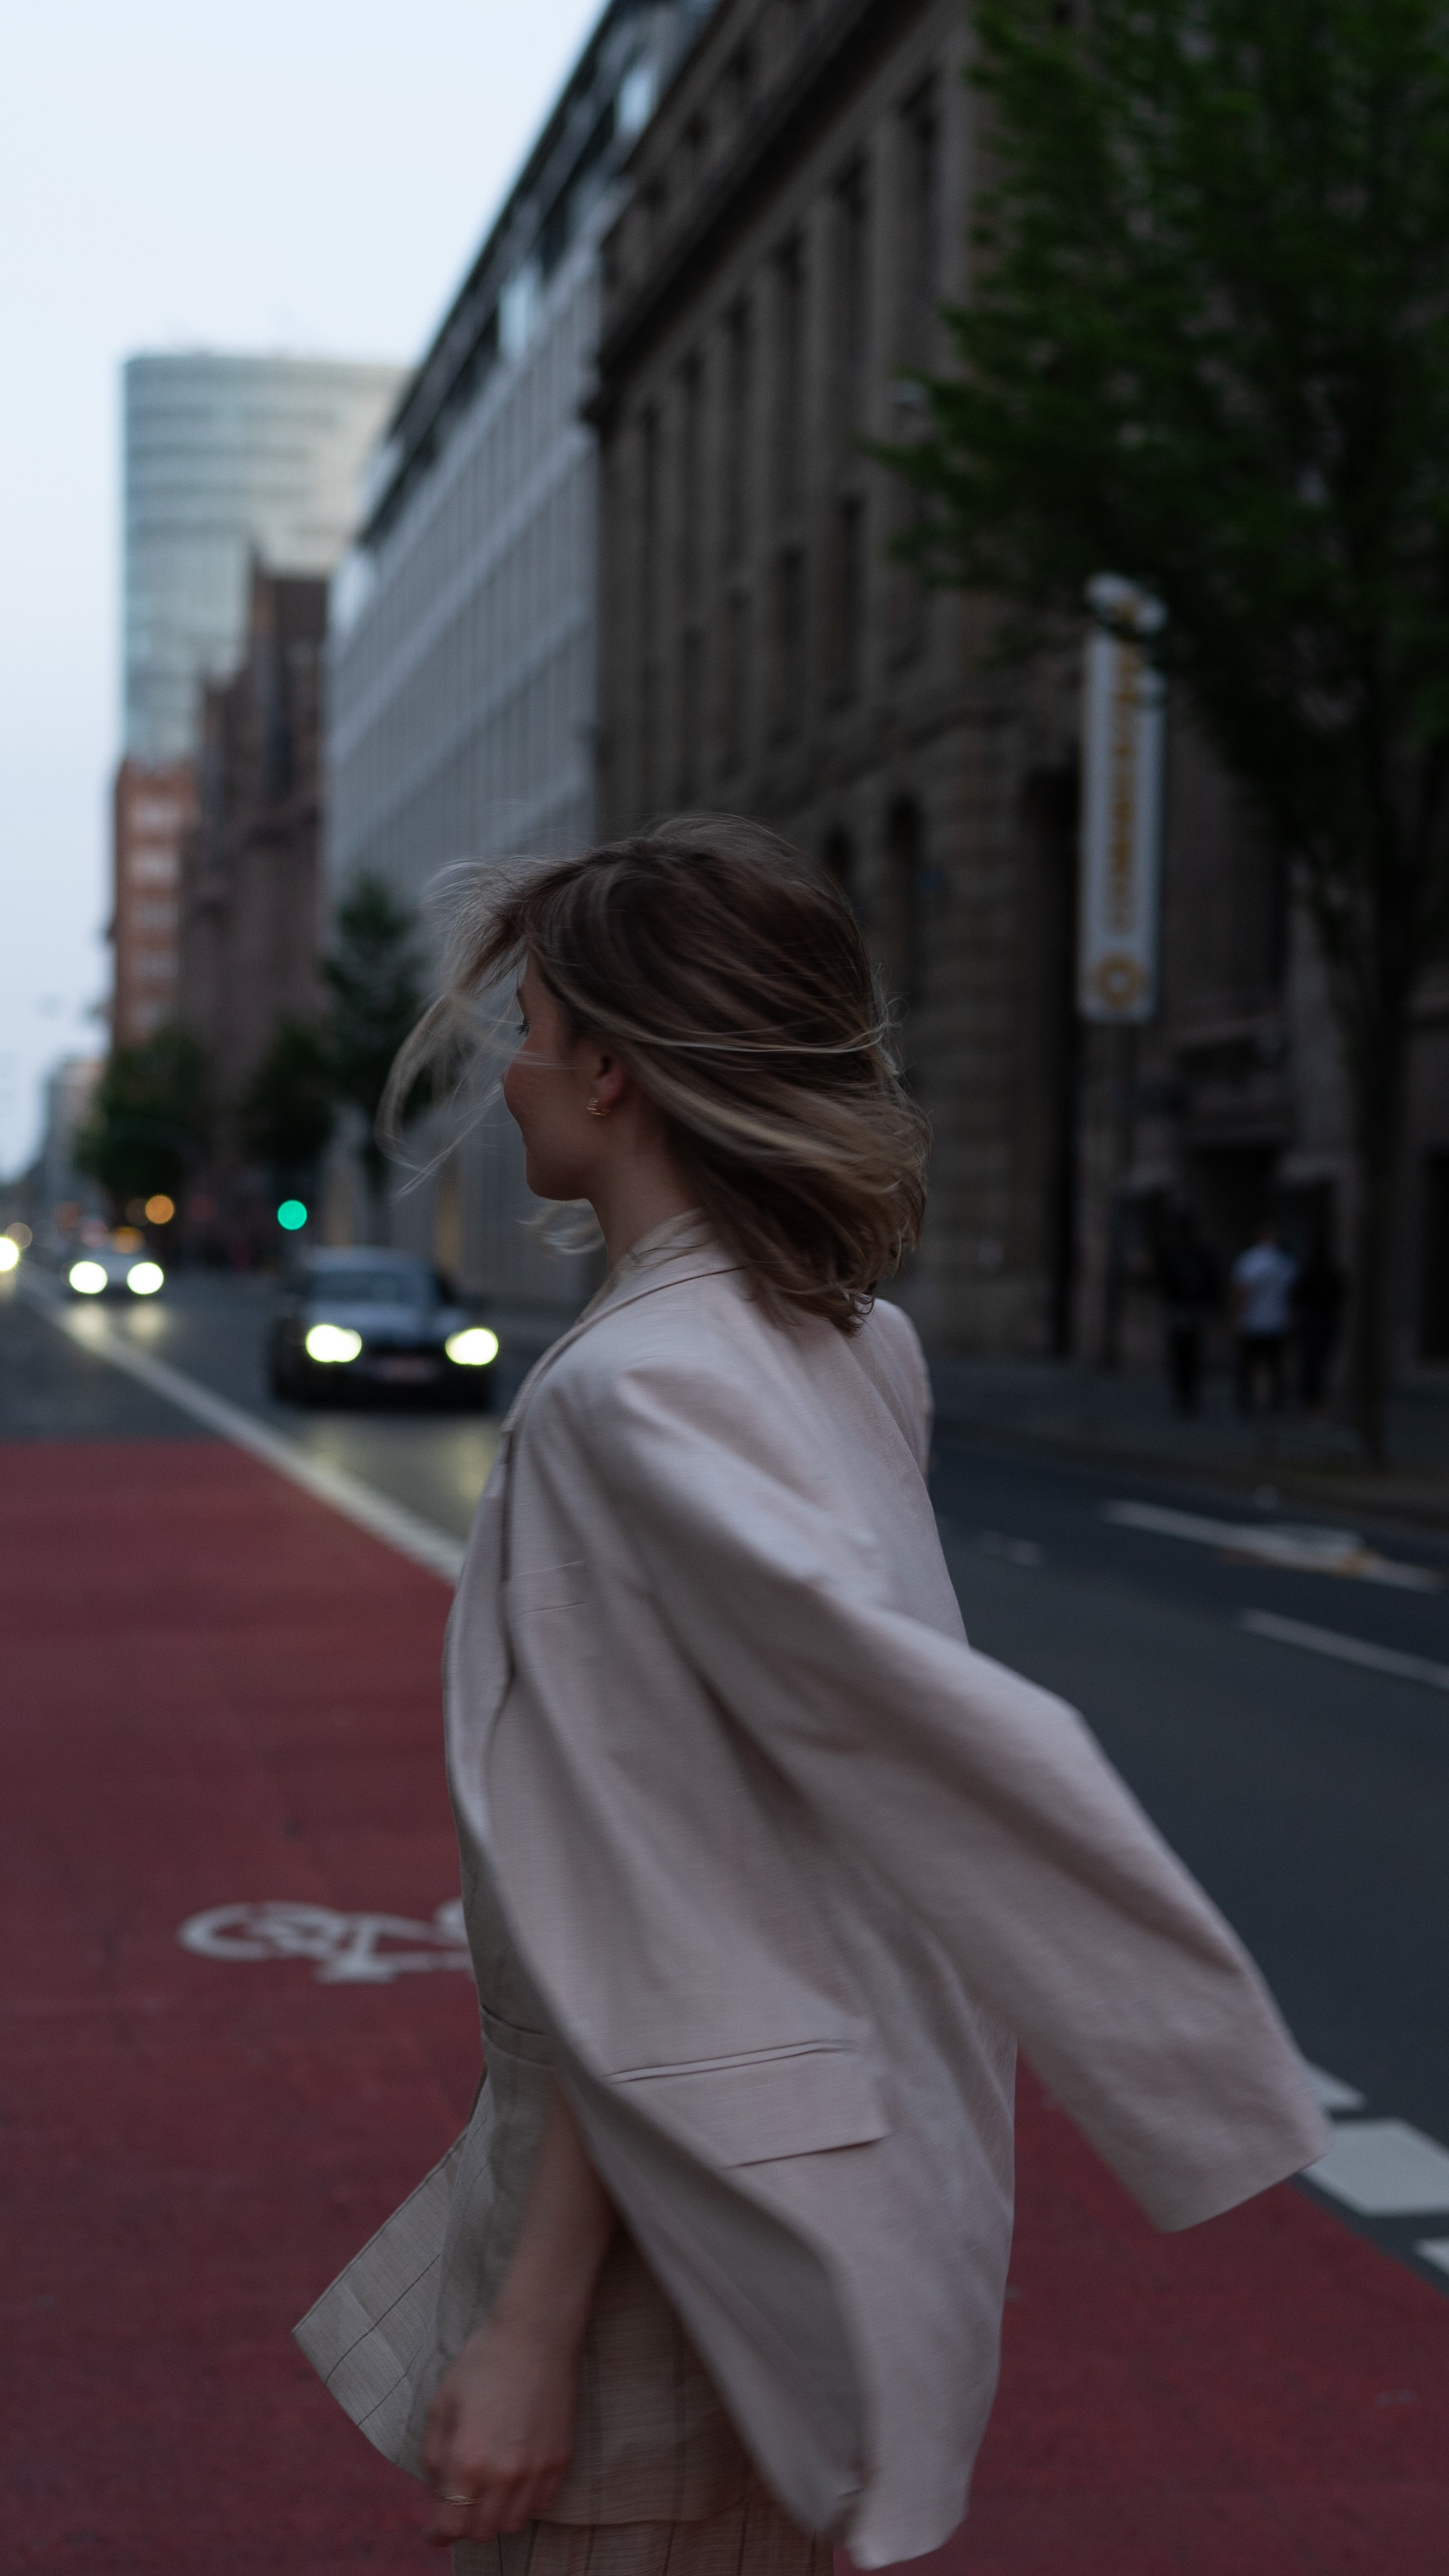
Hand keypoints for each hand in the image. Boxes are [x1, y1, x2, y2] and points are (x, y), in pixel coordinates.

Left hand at [422, 2310, 578, 2548]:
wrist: (535, 2336)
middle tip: (459, 2505)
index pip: (451, 2524)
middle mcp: (504, 2473)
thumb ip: (433, 2455)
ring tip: (488, 2494)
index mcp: (468, 2459)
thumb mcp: (442, 2403)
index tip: (433, 2532)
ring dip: (496, 2517)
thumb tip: (437, 2489)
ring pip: (513, 2523)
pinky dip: (525, 2503)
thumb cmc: (483, 2363)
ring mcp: (536, 2469)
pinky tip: (515, 2480)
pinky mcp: (560, 2460)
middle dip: (465, 2525)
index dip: (438, 2534)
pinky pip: (541, 2504)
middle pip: (482, 2531)